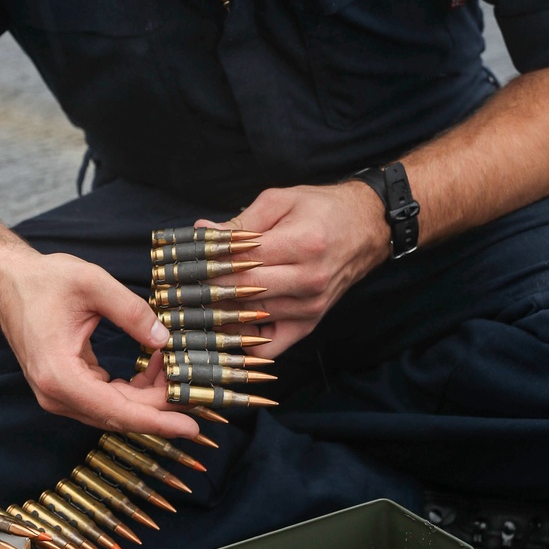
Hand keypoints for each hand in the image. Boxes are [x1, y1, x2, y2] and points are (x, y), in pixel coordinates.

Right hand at [0, 247, 198, 437]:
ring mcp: (58, 394)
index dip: (157, 420)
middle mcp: (56, 395)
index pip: (118, 411)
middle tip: (198, 394)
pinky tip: (155, 368)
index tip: (190, 427)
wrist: (8, 282)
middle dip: (161, 407)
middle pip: (119, 415)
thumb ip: (131, 310)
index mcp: (60, 375)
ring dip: (149, 398)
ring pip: (114, 410)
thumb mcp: (92, 284)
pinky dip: (133, 390)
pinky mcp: (65, 387)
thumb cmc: (44, 280)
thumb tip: (164, 338)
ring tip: (179, 372)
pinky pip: (105, 399)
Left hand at [200, 181, 388, 356]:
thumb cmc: (322, 209)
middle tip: (182, 283)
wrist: (366, 228)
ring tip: (197, 299)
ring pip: (251, 319)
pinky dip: (243, 342)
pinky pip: (268, 347)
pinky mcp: (309, 324)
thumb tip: (202, 231)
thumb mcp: (280, 201)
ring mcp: (310, 307)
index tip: (184, 261)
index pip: (243, 261)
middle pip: (244, 292)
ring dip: (219, 312)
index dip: (209, 262)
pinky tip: (226, 324)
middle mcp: (309, 281)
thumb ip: (240, 222)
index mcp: (302, 244)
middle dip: (208, 288)